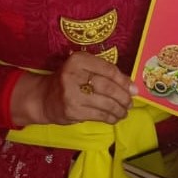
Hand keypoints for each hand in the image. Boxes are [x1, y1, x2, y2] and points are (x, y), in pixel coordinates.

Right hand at [13, 51, 135, 126]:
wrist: (44, 98)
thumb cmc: (69, 81)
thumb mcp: (84, 70)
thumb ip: (105, 74)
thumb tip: (132, 87)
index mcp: (78, 60)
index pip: (108, 69)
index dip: (124, 80)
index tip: (133, 89)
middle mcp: (73, 75)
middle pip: (107, 86)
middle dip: (123, 96)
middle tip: (130, 102)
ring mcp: (71, 94)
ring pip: (104, 103)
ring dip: (119, 109)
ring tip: (124, 112)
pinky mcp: (72, 111)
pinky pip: (98, 115)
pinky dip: (110, 118)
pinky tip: (115, 118)